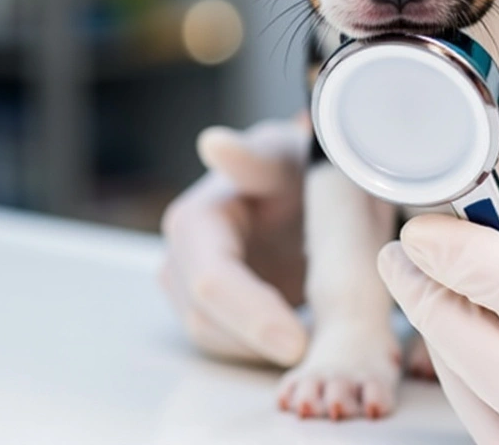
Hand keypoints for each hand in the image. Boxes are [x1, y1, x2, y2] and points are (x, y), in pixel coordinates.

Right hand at [159, 116, 310, 366]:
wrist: (302, 188)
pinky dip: (264, 351)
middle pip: (206, 321)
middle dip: (260, 342)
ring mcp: (189, 290)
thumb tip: (214, 144)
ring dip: (262, 352)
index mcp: (195, 221)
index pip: (212, 282)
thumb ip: (255, 159)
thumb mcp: (285, 155)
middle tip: (318, 354)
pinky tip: (305, 340)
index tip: (297, 343)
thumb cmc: (296, 168)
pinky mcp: (212, 313)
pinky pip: (231, 347)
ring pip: (216, 341)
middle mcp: (181, 260)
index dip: (252, 318)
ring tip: (317, 344)